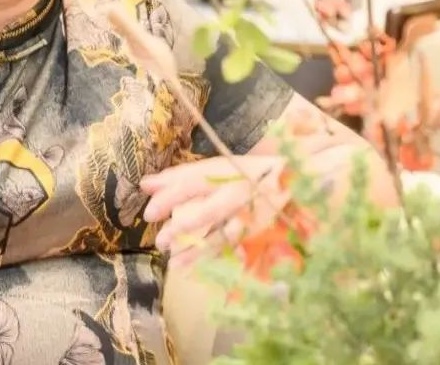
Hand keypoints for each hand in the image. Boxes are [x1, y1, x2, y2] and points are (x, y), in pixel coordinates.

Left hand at [141, 155, 286, 266]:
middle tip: (160, 241)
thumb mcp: (215, 169)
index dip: (171, 196)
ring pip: (224, 235)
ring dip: (198, 250)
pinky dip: (219, 260)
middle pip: (209, 211)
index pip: (194, 183)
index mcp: (226, 172)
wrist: (295, 182)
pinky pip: (239, 249)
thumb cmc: (246, 174)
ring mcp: (253, 215)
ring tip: (174, 263)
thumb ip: (180, 177)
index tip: (149, 213)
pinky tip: (200, 270)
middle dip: (184, 227)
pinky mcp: (263, 233)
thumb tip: (145, 184)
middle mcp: (240, 193)